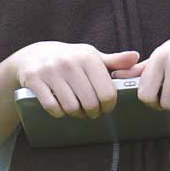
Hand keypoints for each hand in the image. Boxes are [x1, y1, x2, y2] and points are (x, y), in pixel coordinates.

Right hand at [7, 43, 140, 119]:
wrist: (33, 56)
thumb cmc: (69, 59)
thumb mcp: (90, 57)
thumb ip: (114, 61)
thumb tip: (136, 57)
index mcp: (88, 57)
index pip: (107, 92)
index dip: (108, 106)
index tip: (105, 108)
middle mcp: (69, 62)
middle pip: (90, 103)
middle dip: (92, 113)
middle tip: (90, 112)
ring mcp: (50, 71)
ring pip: (71, 107)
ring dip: (75, 114)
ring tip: (76, 111)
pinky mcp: (34, 80)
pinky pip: (52, 107)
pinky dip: (58, 113)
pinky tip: (60, 109)